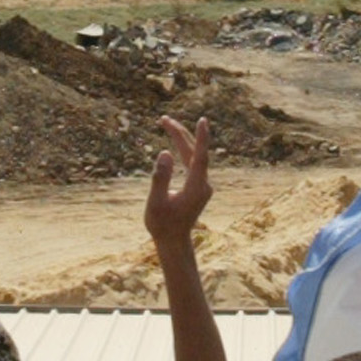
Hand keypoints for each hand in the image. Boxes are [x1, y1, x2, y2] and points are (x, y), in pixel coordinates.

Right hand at [143, 116, 212, 244]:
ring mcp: (202, 186)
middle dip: (180, 134)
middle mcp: (203, 185)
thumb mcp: (156, 202)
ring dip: (180, 140)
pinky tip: (176, 143)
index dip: (201, 138)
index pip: (200, 157)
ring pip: (194, 157)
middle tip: (164, 118)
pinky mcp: (199, 187)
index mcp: (195, 187)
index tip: (202, 120)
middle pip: (195, 153)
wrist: (173, 242)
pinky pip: (193, 163)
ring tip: (166, 124)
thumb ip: (161, 178)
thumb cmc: (162, 224)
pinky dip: (183, 150)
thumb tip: (164, 153)